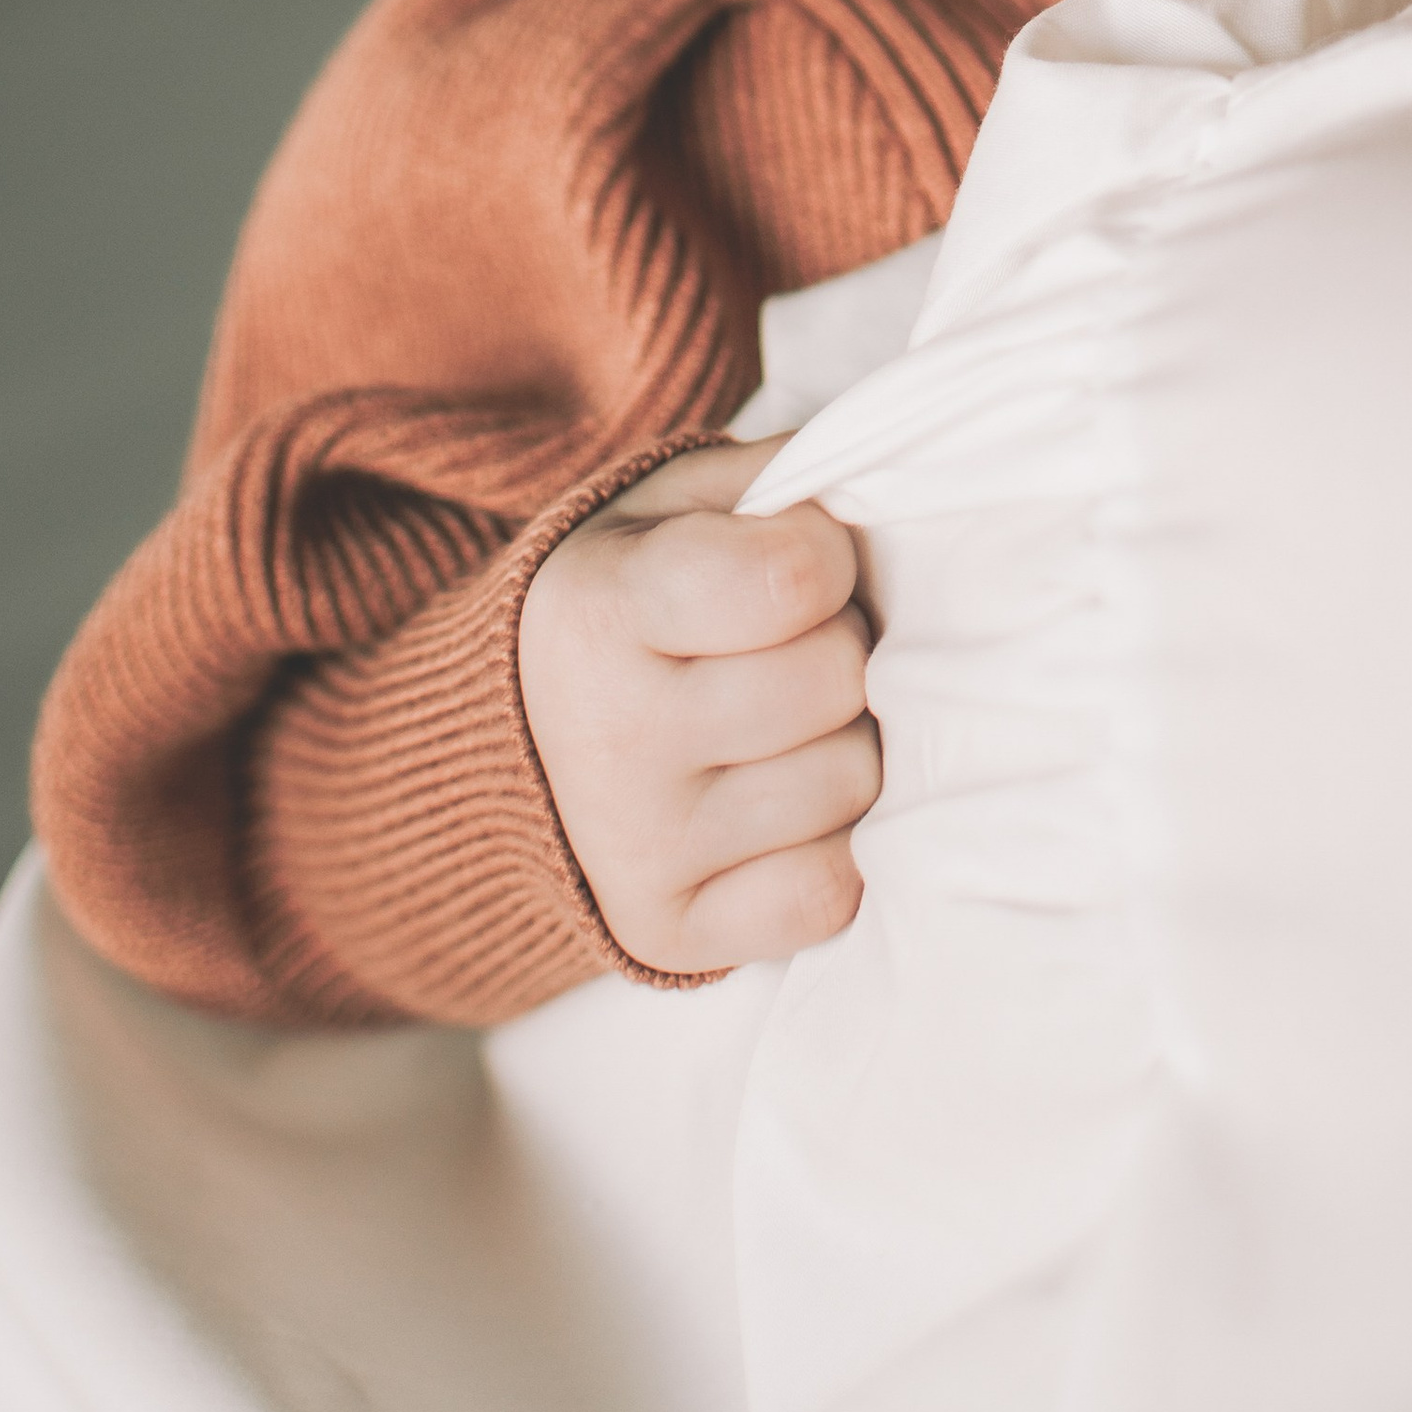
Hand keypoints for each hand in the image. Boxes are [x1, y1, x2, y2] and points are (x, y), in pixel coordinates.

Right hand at [518, 435, 879, 972]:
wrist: (518, 740)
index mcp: (602, 610)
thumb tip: (893, 491)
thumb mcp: (676, 502)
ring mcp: (639, 851)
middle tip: (790, 650)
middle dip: (841, 650)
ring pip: (852, 785)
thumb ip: (784, 477)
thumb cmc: (634, 595)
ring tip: (784, 725)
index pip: (795, 577)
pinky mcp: (673, 934)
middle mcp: (611, 739)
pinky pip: (830, 893)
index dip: (827, 560)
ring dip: (844, 746)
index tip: (795, 565)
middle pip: (837, 681)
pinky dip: (832, 848)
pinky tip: (783, 807)